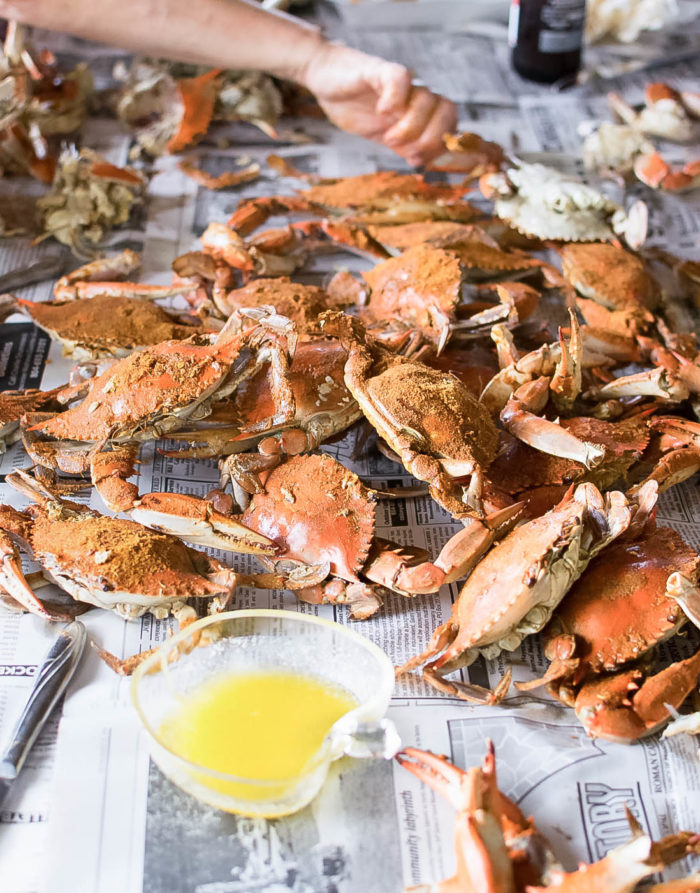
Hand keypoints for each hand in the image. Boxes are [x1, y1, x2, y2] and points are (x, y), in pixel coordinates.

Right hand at [300, 42, 457, 165]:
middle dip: (429, 138)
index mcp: (420, 109)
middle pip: (447, 109)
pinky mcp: (379, 70)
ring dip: (410, 127)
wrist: (325, 80)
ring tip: (388, 137)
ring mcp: (400, 81)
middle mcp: (415, 93)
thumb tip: (425, 160)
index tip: (415, 158)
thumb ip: (406, 145)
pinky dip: (394, 100)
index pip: (450, 121)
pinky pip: (400, 79)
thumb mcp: (384, 133)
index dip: (439, 144)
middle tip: (405, 151)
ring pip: (426, 98)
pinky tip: (381, 112)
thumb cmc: (355, 106)